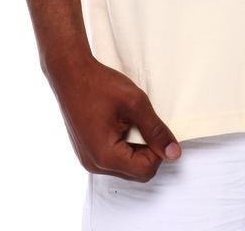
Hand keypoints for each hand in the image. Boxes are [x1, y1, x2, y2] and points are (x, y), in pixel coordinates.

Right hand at [45, 53, 181, 181]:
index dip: (158, 150)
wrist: (70, 73)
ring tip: (129, 120)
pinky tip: (119, 123)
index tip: (154, 126)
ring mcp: (88, 159)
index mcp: (105, 156)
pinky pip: (113, 159)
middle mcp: (94, 165)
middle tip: (142, 121)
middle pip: (136, 172)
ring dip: (136, 147)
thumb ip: (156, 130)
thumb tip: (174, 153)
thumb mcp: (135, 103)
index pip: (146, 170)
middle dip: (147, 150)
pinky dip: (123, 145)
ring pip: (125, 166)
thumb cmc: (100, 84)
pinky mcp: (86, 151)